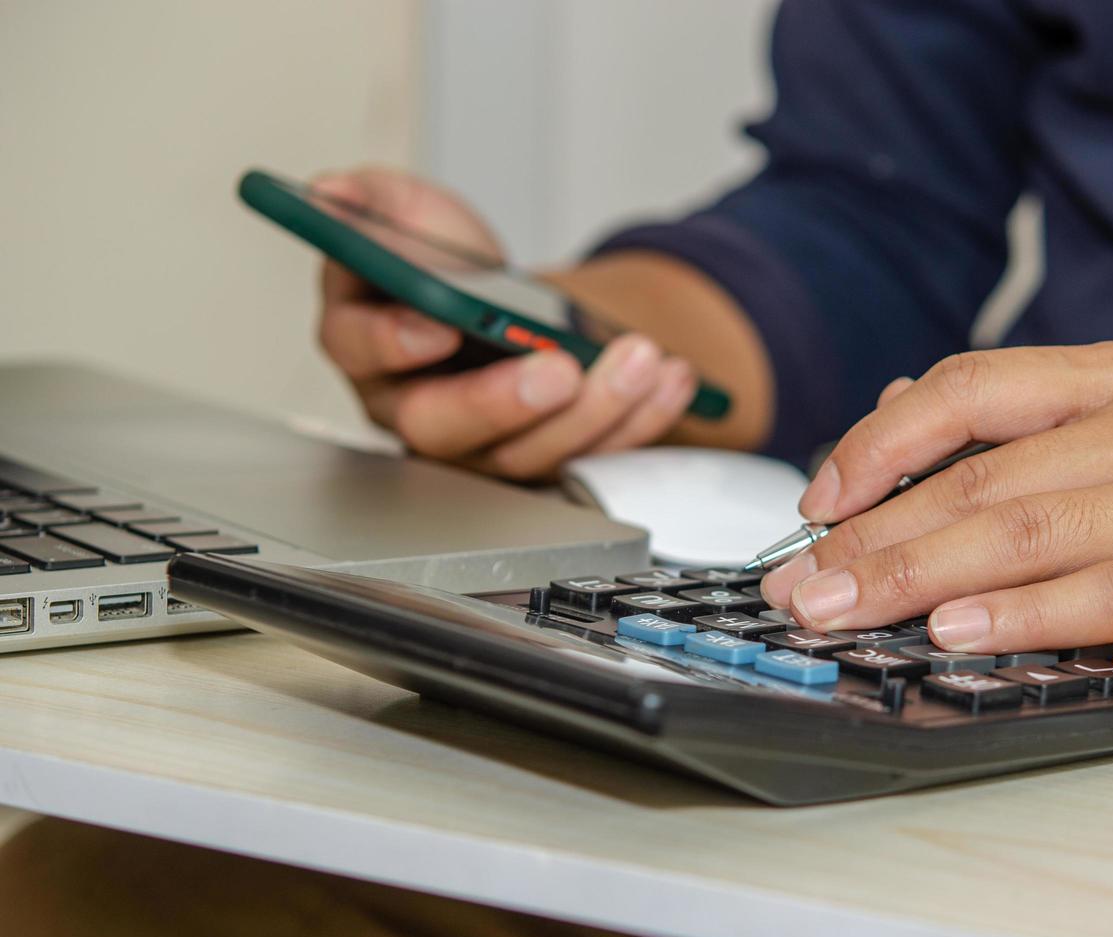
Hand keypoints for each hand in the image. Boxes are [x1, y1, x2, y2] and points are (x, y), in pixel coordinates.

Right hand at [314, 167, 698, 480]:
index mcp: (366, 342)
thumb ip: (376, 202)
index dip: (394, 342)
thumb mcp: (415, 216)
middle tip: (560, 368)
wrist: (512, 307)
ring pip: (526, 453)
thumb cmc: (451, 268)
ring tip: (641, 358)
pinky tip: (671, 381)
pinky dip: (638, 420)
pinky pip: (588, 455)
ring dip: (594, 409)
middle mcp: (413, 406)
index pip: (361, 352)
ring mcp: (479, 446)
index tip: (441, 324)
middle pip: (444, 425)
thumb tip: (331, 191)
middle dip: (508, 400)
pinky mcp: (539, 459)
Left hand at [759, 338, 1112, 672]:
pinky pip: (1106, 593)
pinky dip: (1022, 614)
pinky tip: (958, 630)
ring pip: (1028, 530)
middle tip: (804, 579)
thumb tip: (895, 415)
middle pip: (983, 472)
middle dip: (873, 532)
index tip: (819, 498)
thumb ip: (1030, 430)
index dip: (881, 440)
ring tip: (847, 608)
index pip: (975, 385)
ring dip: (919, 575)